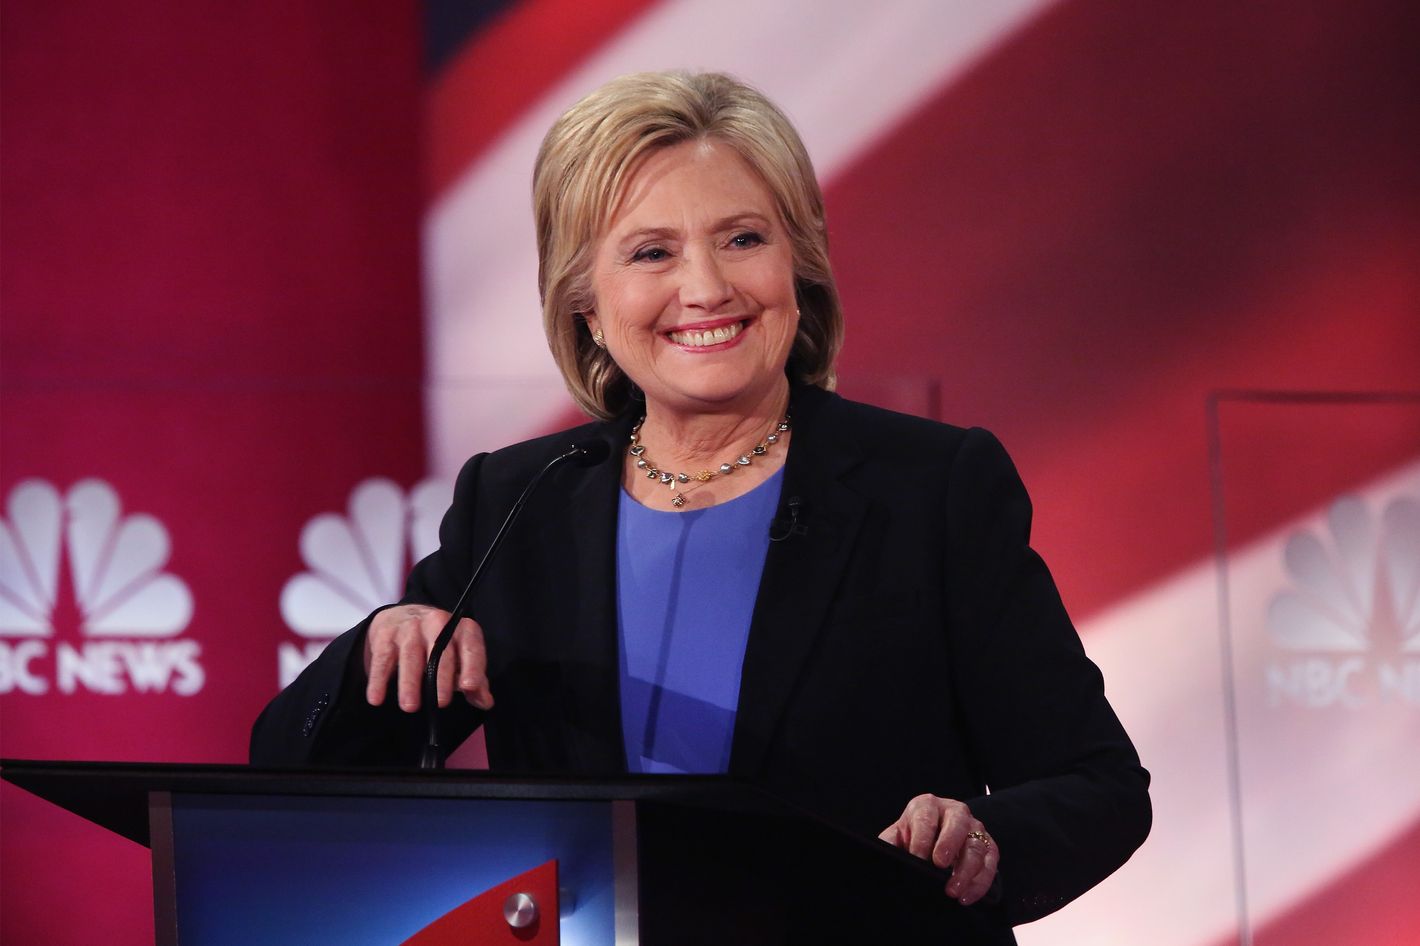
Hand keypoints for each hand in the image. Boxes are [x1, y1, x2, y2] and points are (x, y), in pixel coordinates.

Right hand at [363, 605, 493, 712]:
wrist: (404, 617)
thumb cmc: (439, 644)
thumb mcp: (460, 657)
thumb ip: (475, 681)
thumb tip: (485, 702)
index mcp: (462, 629)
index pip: (471, 648)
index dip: (472, 666)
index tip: (469, 686)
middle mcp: (438, 623)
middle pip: (441, 652)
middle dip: (441, 678)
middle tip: (441, 702)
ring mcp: (410, 627)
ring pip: (411, 657)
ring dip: (410, 683)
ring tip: (410, 706)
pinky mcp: (386, 635)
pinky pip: (382, 660)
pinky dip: (378, 680)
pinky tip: (376, 698)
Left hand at [878, 794, 998, 904]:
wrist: (934, 841)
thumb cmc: (912, 838)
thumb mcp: (897, 836)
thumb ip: (888, 843)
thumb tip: (882, 855)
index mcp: (927, 805)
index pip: (926, 817)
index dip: (922, 838)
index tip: (917, 858)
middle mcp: (954, 811)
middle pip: (957, 823)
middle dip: (949, 844)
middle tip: (940, 866)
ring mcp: (974, 828)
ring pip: (976, 846)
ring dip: (966, 870)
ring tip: (953, 891)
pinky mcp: (988, 846)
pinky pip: (990, 863)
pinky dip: (980, 882)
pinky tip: (967, 896)